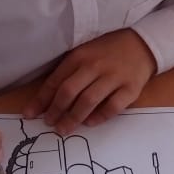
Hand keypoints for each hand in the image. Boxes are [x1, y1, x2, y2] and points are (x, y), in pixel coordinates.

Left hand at [23, 29, 156, 134]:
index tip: (30, 114)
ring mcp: (114, 77)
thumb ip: (69, 71)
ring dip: (73, 118)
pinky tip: (90, 123)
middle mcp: (95, 66)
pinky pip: (113, 107)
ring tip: (63, 129)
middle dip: (55, 111)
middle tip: (49, 123)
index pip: (55, 81)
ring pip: (88, 101)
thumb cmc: (108, 51)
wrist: (143, 43)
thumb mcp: (85, 52)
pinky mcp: (130, 88)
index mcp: (80, 56)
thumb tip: (48, 99)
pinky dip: (99, 117)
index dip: (41, 100)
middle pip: (69, 92)